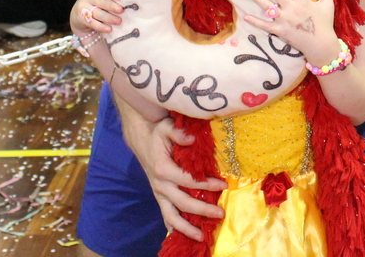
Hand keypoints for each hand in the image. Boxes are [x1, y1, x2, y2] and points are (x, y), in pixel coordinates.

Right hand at [70, 0, 123, 34]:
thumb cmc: (97, 3)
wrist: (79, 14)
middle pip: (101, 1)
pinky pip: (92, 23)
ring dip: (109, 18)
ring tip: (119, 21)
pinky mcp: (81, 18)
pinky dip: (101, 27)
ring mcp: (83, 7)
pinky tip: (109, 29)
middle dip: (112, 6)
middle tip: (121, 10)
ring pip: (97, 13)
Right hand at [121, 115, 225, 238]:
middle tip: (220, 214)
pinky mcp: (159, 196)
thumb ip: (178, 133)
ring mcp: (159, 193)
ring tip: (202, 237)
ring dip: (186, 228)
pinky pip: (166, 215)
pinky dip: (174, 227)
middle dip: (202, 210)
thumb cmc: (157, 133)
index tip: (223, 185)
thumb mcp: (166, 127)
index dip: (206, 185)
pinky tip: (186, 236)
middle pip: (183, 203)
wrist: (141, 140)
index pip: (189, 180)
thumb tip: (192, 137)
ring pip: (171, 216)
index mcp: (163, 169)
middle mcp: (160, 185)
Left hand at [243, 0, 336, 63]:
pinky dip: (255, 22)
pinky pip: (266, 26)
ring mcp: (285, 20)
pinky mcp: (280, 31)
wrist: (320, 46)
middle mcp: (292, 9)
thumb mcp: (327, 5)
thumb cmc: (324, 24)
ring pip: (268, 7)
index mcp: (303, 1)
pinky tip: (245, 16)